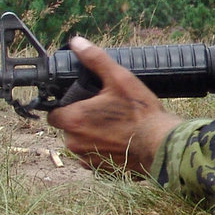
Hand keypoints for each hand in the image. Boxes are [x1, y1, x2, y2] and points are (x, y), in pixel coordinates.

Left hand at [47, 36, 182, 174]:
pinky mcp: (100, 171)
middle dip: (81, 120)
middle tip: (103, 111)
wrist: (161, 145)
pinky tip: (119, 140)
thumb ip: (95, 59)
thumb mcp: (119, 79)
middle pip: (68, 128)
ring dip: (91, 136)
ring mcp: (87, 160)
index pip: (54, 114)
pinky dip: (102, 150)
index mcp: (73, 120)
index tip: (81, 102)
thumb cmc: (140, 113)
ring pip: (81, 144)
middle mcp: (74, 143)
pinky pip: (93, 158)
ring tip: (114, 126)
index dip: (65, 107)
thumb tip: (77, 42)